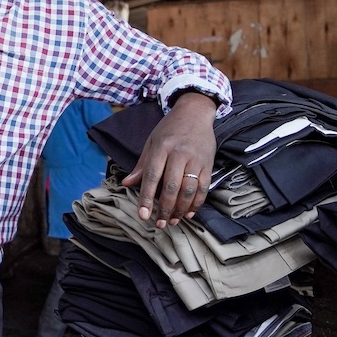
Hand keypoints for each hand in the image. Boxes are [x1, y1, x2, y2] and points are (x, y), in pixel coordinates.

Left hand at [121, 93, 216, 228]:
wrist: (195, 112)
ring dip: (180, 209)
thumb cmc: (170, 129)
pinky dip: (197, 203)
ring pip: (189, 190)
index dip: (147, 198)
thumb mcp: (151, 142)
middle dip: (165, 209)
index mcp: (162, 147)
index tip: (143, 215)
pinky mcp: (209, 163)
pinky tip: (189, 213)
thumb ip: (142, 165)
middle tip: (159, 223)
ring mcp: (196, 159)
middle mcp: (180, 154)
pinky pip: (203, 188)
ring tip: (172, 221)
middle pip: (172, 187)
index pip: (152, 176)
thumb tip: (127, 184)